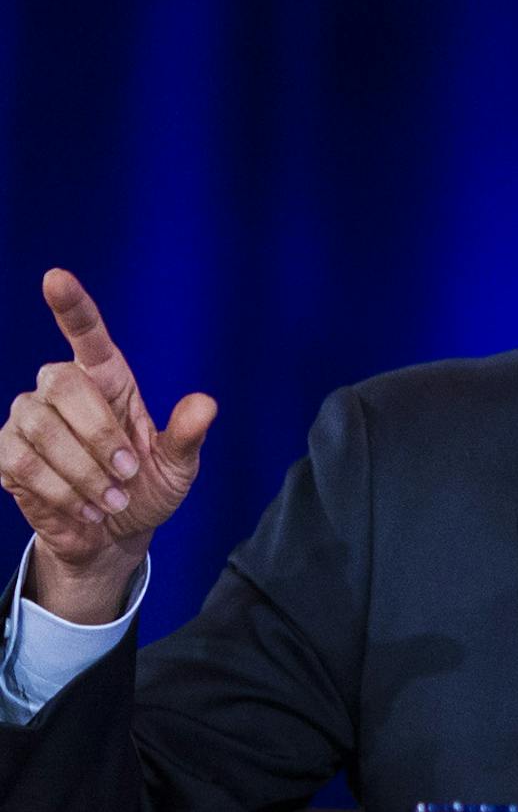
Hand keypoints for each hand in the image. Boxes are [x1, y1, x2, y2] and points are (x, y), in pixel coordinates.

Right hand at [0, 269, 216, 621]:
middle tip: (127, 474)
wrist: (114, 534)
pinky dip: (59, 491)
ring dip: (83, 472)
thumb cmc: (146, 489)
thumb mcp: (178, 467)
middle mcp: (63, 390)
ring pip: (40, 428)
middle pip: (61, 383)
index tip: (55, 277)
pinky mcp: (6, 454)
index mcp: (108, 380)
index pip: (86, 333)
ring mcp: (28, 420)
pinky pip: (20, 462)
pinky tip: (84, 509)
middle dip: (98, 435)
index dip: (72, 305)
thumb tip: (205, 403)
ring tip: (110, 500)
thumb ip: (187, 436)